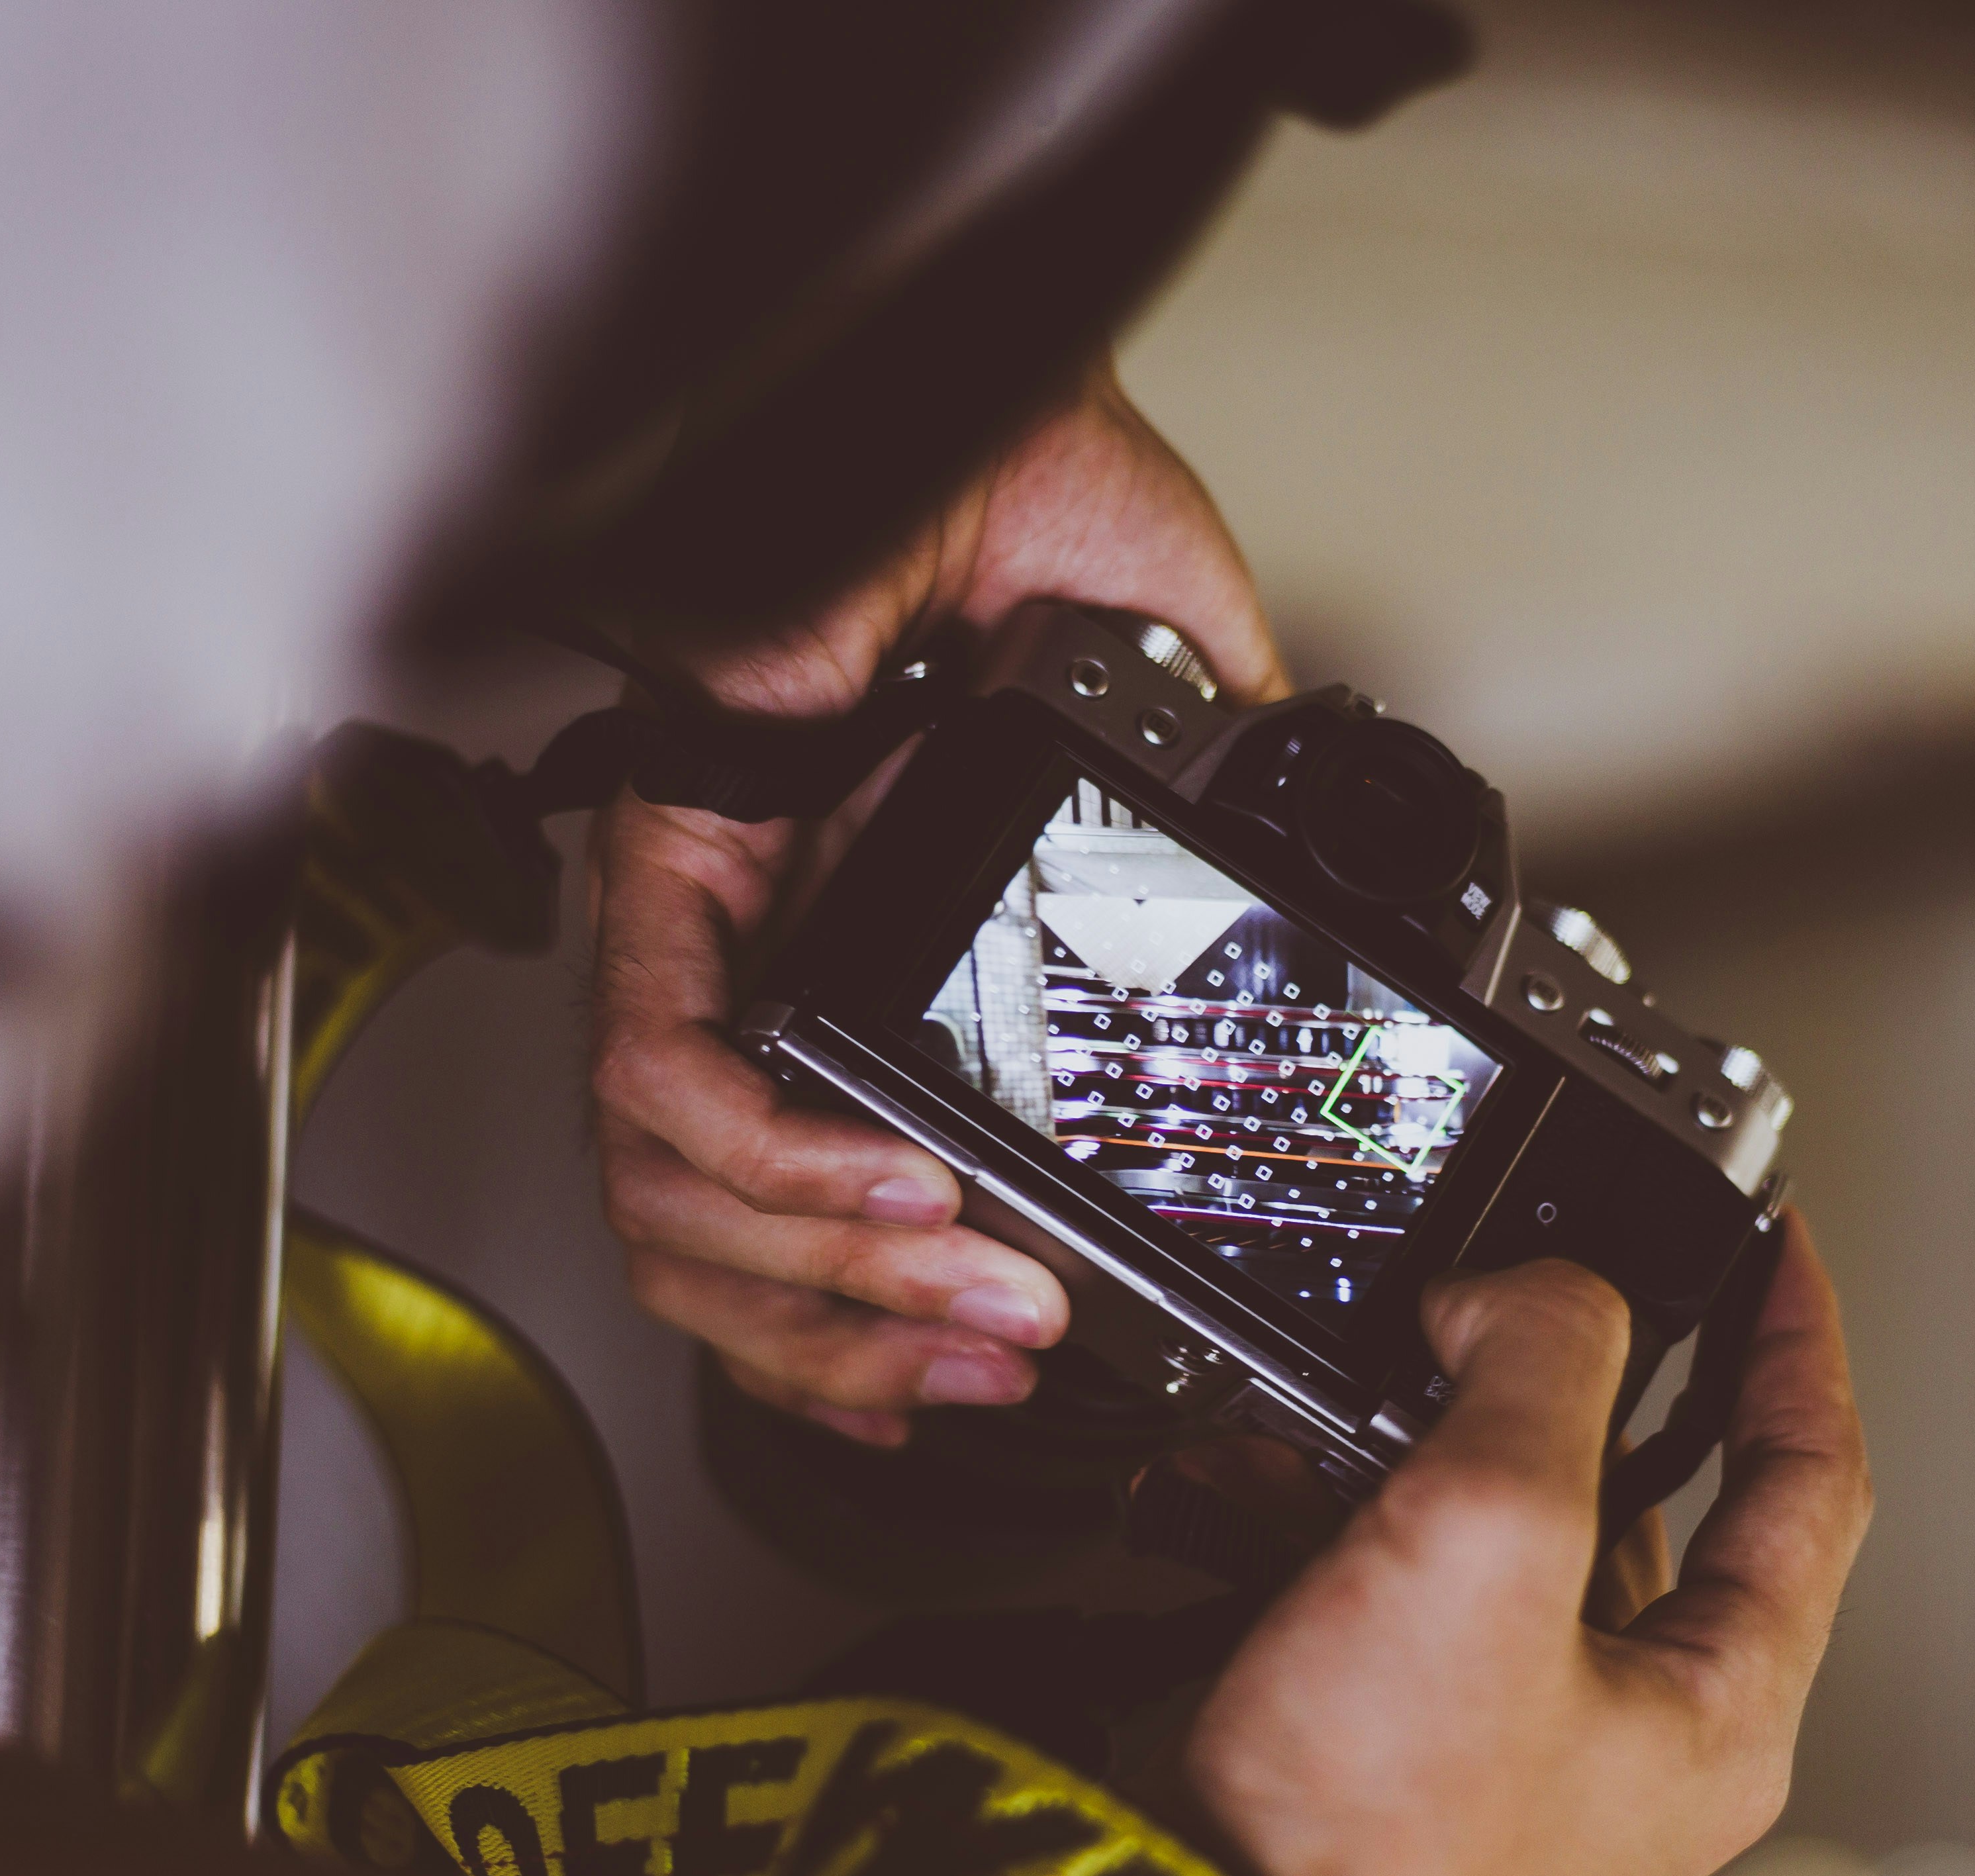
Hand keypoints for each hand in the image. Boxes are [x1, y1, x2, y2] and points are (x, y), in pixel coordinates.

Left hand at [591, 356, 1284, 1445]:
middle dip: (851, 1350)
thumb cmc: (1024, 499)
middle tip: (984, 1373)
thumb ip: (1223, 830)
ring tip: (958, 1307)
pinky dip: (773, 1166)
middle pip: (719, 1244)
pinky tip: (886, 1190)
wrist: (944, 385)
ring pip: (672, 1199)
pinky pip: (663, 1077)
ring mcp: (708, 916)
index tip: (960, 1391)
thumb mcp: (1171, 717)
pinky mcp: (672, 863)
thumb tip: (1311, 908)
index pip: (799, 1198)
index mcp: (866, 942)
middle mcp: (767, 951)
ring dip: (822, 1291)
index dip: (854, 1329)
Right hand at [1184, 1215, 1871, 1875]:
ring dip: (1405, 1447)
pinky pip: (1371, 1608)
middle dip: (1550, 1379)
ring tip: (1330, 1381)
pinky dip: (1312, 1527)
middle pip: (1635, 1504)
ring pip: (1484, 1547)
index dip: (1800, 1337)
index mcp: (1720, 1715)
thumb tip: (1531, 1293)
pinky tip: (1232, 1487)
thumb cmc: (1374, 1835)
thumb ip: (1542, 1368)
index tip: (1779, 1239)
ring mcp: (1498, 1772)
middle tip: (1505, 1287)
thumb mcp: (1493, 1536)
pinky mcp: (1376, 1778)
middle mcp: (1626, 1752)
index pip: (1814, 1481)